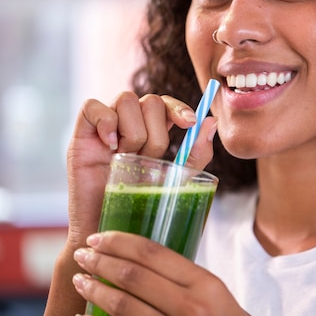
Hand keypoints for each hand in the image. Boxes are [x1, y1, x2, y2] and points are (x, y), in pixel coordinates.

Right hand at [65, 92, 216, 248]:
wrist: (112, 237)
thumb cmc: (144, 208)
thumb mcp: (178, 179)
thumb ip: (196, 152)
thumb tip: (211, 121)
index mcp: (152, 131)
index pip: (167, 104)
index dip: (179, 107)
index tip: (190, 124)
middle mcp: (130, 125)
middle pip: (151, 101)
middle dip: (157, 132)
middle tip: (148, 160)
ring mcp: (105, 128)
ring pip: (127, 100)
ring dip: (133, 132)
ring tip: (126, 159)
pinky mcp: (82, 136)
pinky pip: (92, 107)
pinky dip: (106, 122)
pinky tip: (111, 148)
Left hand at [72, 231, 247, 315]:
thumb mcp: (213, 294)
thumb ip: (184, 279)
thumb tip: (140, 259)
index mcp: (205, 284)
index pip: (154, 254)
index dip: (120, 242)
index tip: (99, 237)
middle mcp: (191, 306)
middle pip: (133, 276)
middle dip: (101, 262)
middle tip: (83, 254)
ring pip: (123, 306)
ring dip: (95, 290)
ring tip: (81, 280)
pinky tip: (85, 315)